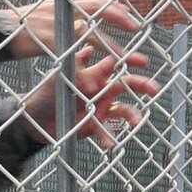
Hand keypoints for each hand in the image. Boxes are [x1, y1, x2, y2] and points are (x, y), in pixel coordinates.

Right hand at [7, 0, 141, 60]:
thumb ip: (58, 18)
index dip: (112, 5)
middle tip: (139, 28)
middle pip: (98, 9)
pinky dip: (86, 68)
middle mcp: (61, 10)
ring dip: (113, 48)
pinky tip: (97, 79)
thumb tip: (72, 23)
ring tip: (129, 61)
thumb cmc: (14, 27)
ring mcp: (57, 25)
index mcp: (61, 3)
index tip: (128, 13)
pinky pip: (73, 55)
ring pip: (92, 35)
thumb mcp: (39, 15)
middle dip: (120, 19)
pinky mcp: (49, 42)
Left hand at [23, 48, 159, 149]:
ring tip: (138, 123)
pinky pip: (107, 132)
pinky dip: (109, 138)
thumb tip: (89, 47)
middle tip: (155, 89)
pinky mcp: (95, 125)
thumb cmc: (47, 93)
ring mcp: (101, 108)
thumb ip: (75, 64)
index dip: (129, 61)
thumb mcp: (60, 77)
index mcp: (95, 75)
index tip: (143, 61)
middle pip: (126, 85)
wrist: (37, 117)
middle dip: (142, 86)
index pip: (115, 64)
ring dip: (133, 116)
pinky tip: (111, 145)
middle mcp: (102, 90)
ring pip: (123, 110)